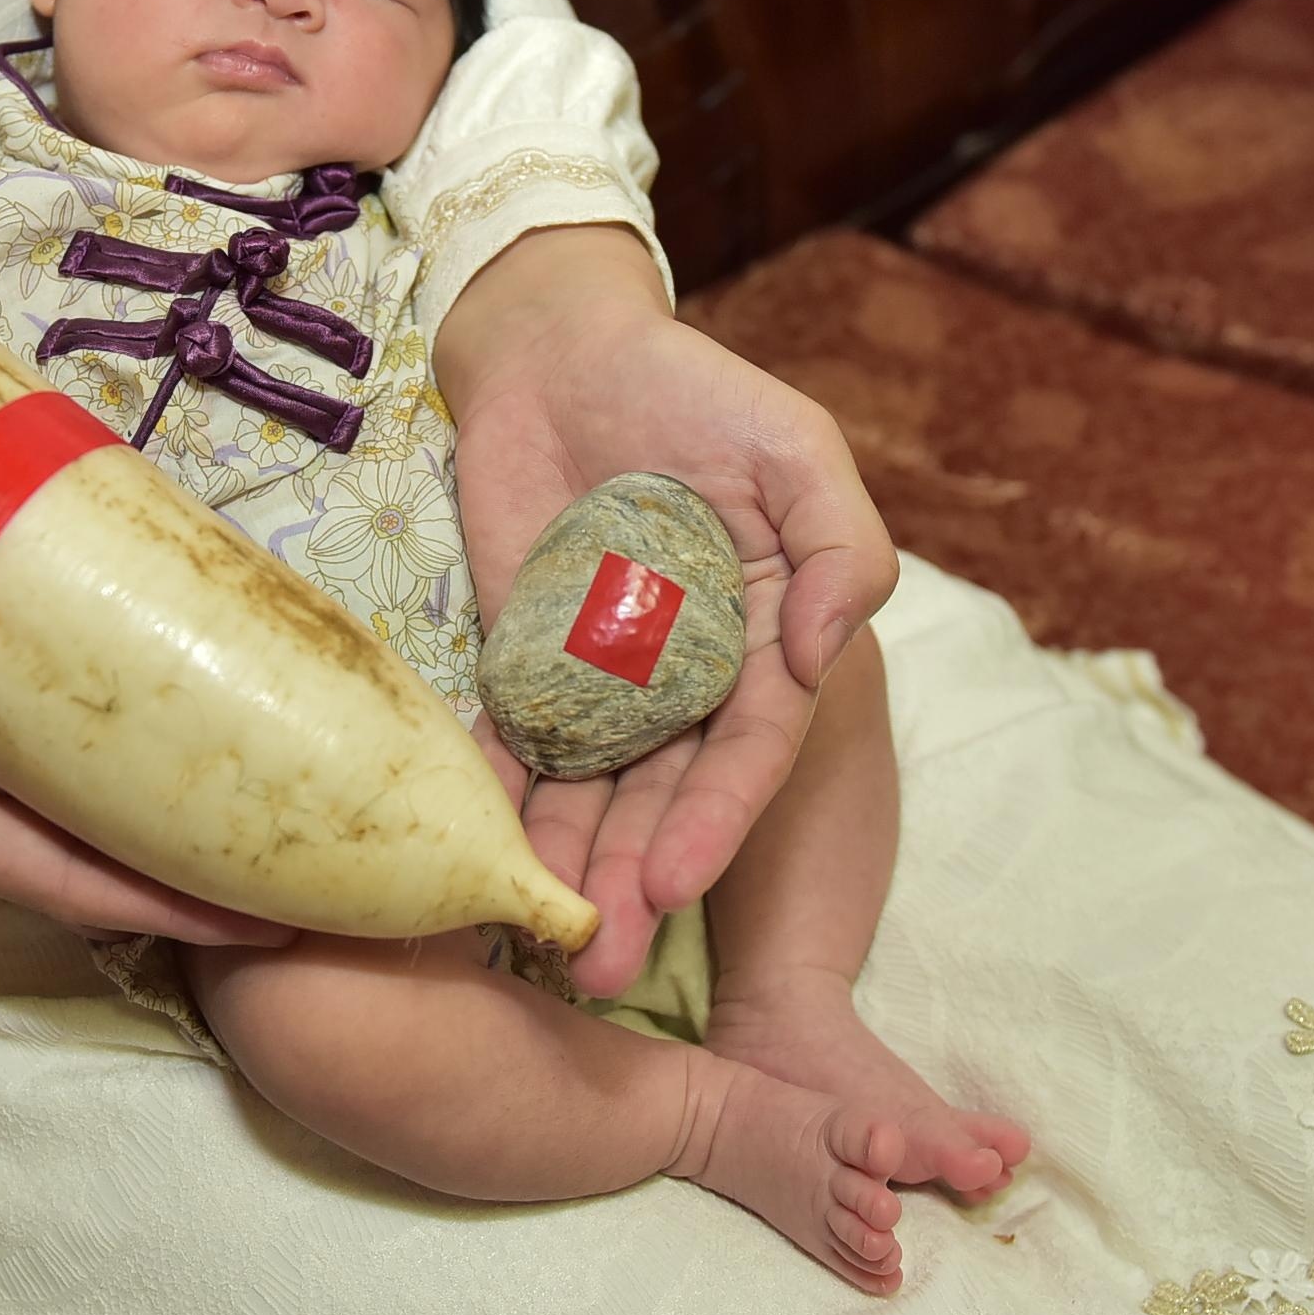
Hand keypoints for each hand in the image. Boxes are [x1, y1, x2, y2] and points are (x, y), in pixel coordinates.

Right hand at [0, 566, 290, 946]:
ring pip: (67, 780)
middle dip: (200, 852)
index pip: (69, 873)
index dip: (177, 899)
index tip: (290, 915)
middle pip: (90, 838)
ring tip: (275, 758)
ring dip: (157, 781)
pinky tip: (146, 656)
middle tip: (327, 842)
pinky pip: (26, 707)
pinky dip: (93, 700)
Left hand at [434, 229, 897, 992]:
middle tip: (601, 962)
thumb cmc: (699, 393)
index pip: (748, 752)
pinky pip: (509, 745)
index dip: (715, 820)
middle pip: (663, 797)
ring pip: (588, 794)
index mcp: (766, 645)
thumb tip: (823, 651)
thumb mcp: (796, 450)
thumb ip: (839, 549)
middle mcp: (690, 683)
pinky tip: (475, 854)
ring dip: (570, 869)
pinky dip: (495, 798)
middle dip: (635, 881)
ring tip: (546, 942)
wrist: (560, 352)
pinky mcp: (523, 665)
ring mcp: (602, 681)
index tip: (675, 883)